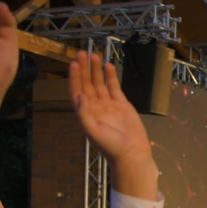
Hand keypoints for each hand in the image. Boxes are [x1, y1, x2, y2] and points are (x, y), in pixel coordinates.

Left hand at [69, 52, 155, 197]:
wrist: (132, 154)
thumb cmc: (111, 147)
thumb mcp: (93, 131)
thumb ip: (84, 114)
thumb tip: (80, 96)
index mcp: (86, 113)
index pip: (77, 91)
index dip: (75, 77)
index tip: (74, 64)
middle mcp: (95, 107)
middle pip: (87, 83)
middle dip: (84, 68)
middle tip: (81, 53)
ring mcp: (109, 105)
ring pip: (100, 83)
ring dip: (96, 70)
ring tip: (94, 55)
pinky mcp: (122, 105)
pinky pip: (115, 88)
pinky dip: (111, 77)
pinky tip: (108, 66)